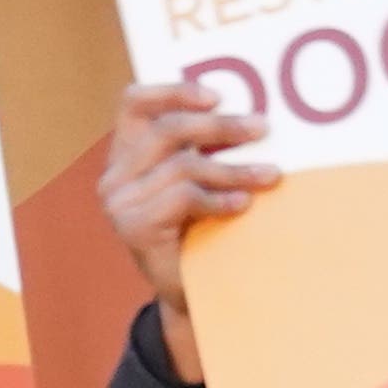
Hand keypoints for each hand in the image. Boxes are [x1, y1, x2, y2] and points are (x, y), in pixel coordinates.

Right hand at [102, 78, 275, 381]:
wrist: (187, 295)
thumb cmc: (198, 233)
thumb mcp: (197, 185)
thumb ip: (203, 151)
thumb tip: (252, 118)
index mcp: (125, 154)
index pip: (134, 103)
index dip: (173, 92)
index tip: (218, 97)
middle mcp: (115, 175)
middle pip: (168, 131)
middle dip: (221, 127)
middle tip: (263, 128)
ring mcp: (120, 203)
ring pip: (182, 165)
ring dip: (234, 168)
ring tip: (272, 175)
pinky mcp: (134, 228)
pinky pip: (183, 198)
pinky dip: (219, 199)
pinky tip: (244, 205)